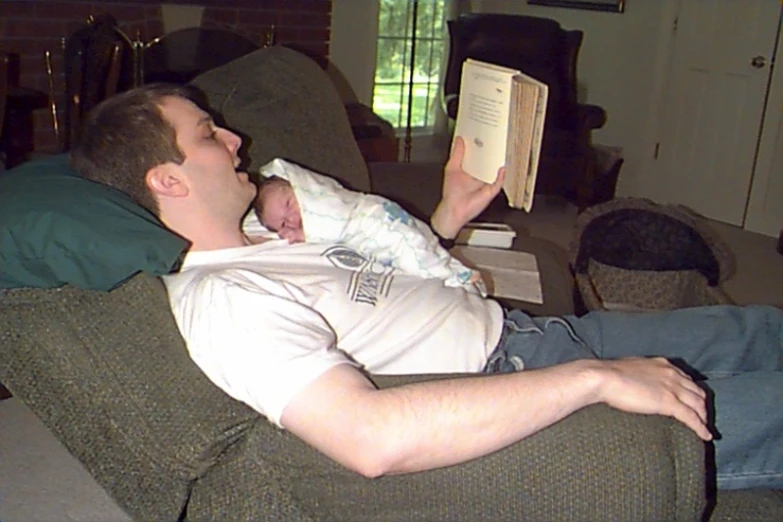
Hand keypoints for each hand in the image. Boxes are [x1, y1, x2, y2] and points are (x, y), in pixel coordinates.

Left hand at [431, 137, 505, 238]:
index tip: (483, 133)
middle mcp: (481, 175)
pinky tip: (502, 167)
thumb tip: (459, 139)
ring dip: (499, 161)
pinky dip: (502, 175)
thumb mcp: (452, 168)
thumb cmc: (452, 193)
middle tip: (495, 137)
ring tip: (503, 149)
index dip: (481, 145)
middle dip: (492, 150)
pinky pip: (499, 182)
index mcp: (472, 169)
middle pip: (489, 160)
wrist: (454, 209)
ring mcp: (487, 182)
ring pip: (496, 169)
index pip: (479, 155)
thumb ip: (457, 154)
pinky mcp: (491, 190)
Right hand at [595, 357, 711, 440]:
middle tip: (701, 417)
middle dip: (702, 405)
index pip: (686, 379)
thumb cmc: (609, 375)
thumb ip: (641, 375)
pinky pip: (691, 417)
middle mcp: (672, 374)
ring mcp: (672, 388)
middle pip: (697, 391)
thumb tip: (638, 384)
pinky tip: (705, 436)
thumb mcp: (631, 369)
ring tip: (705, 428)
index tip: (691, 401)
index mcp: (662, 365)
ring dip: (703, 417)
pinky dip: (701, 427)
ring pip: (698, 404)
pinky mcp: (669, 402)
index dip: (691, 391)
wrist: (603, 377)